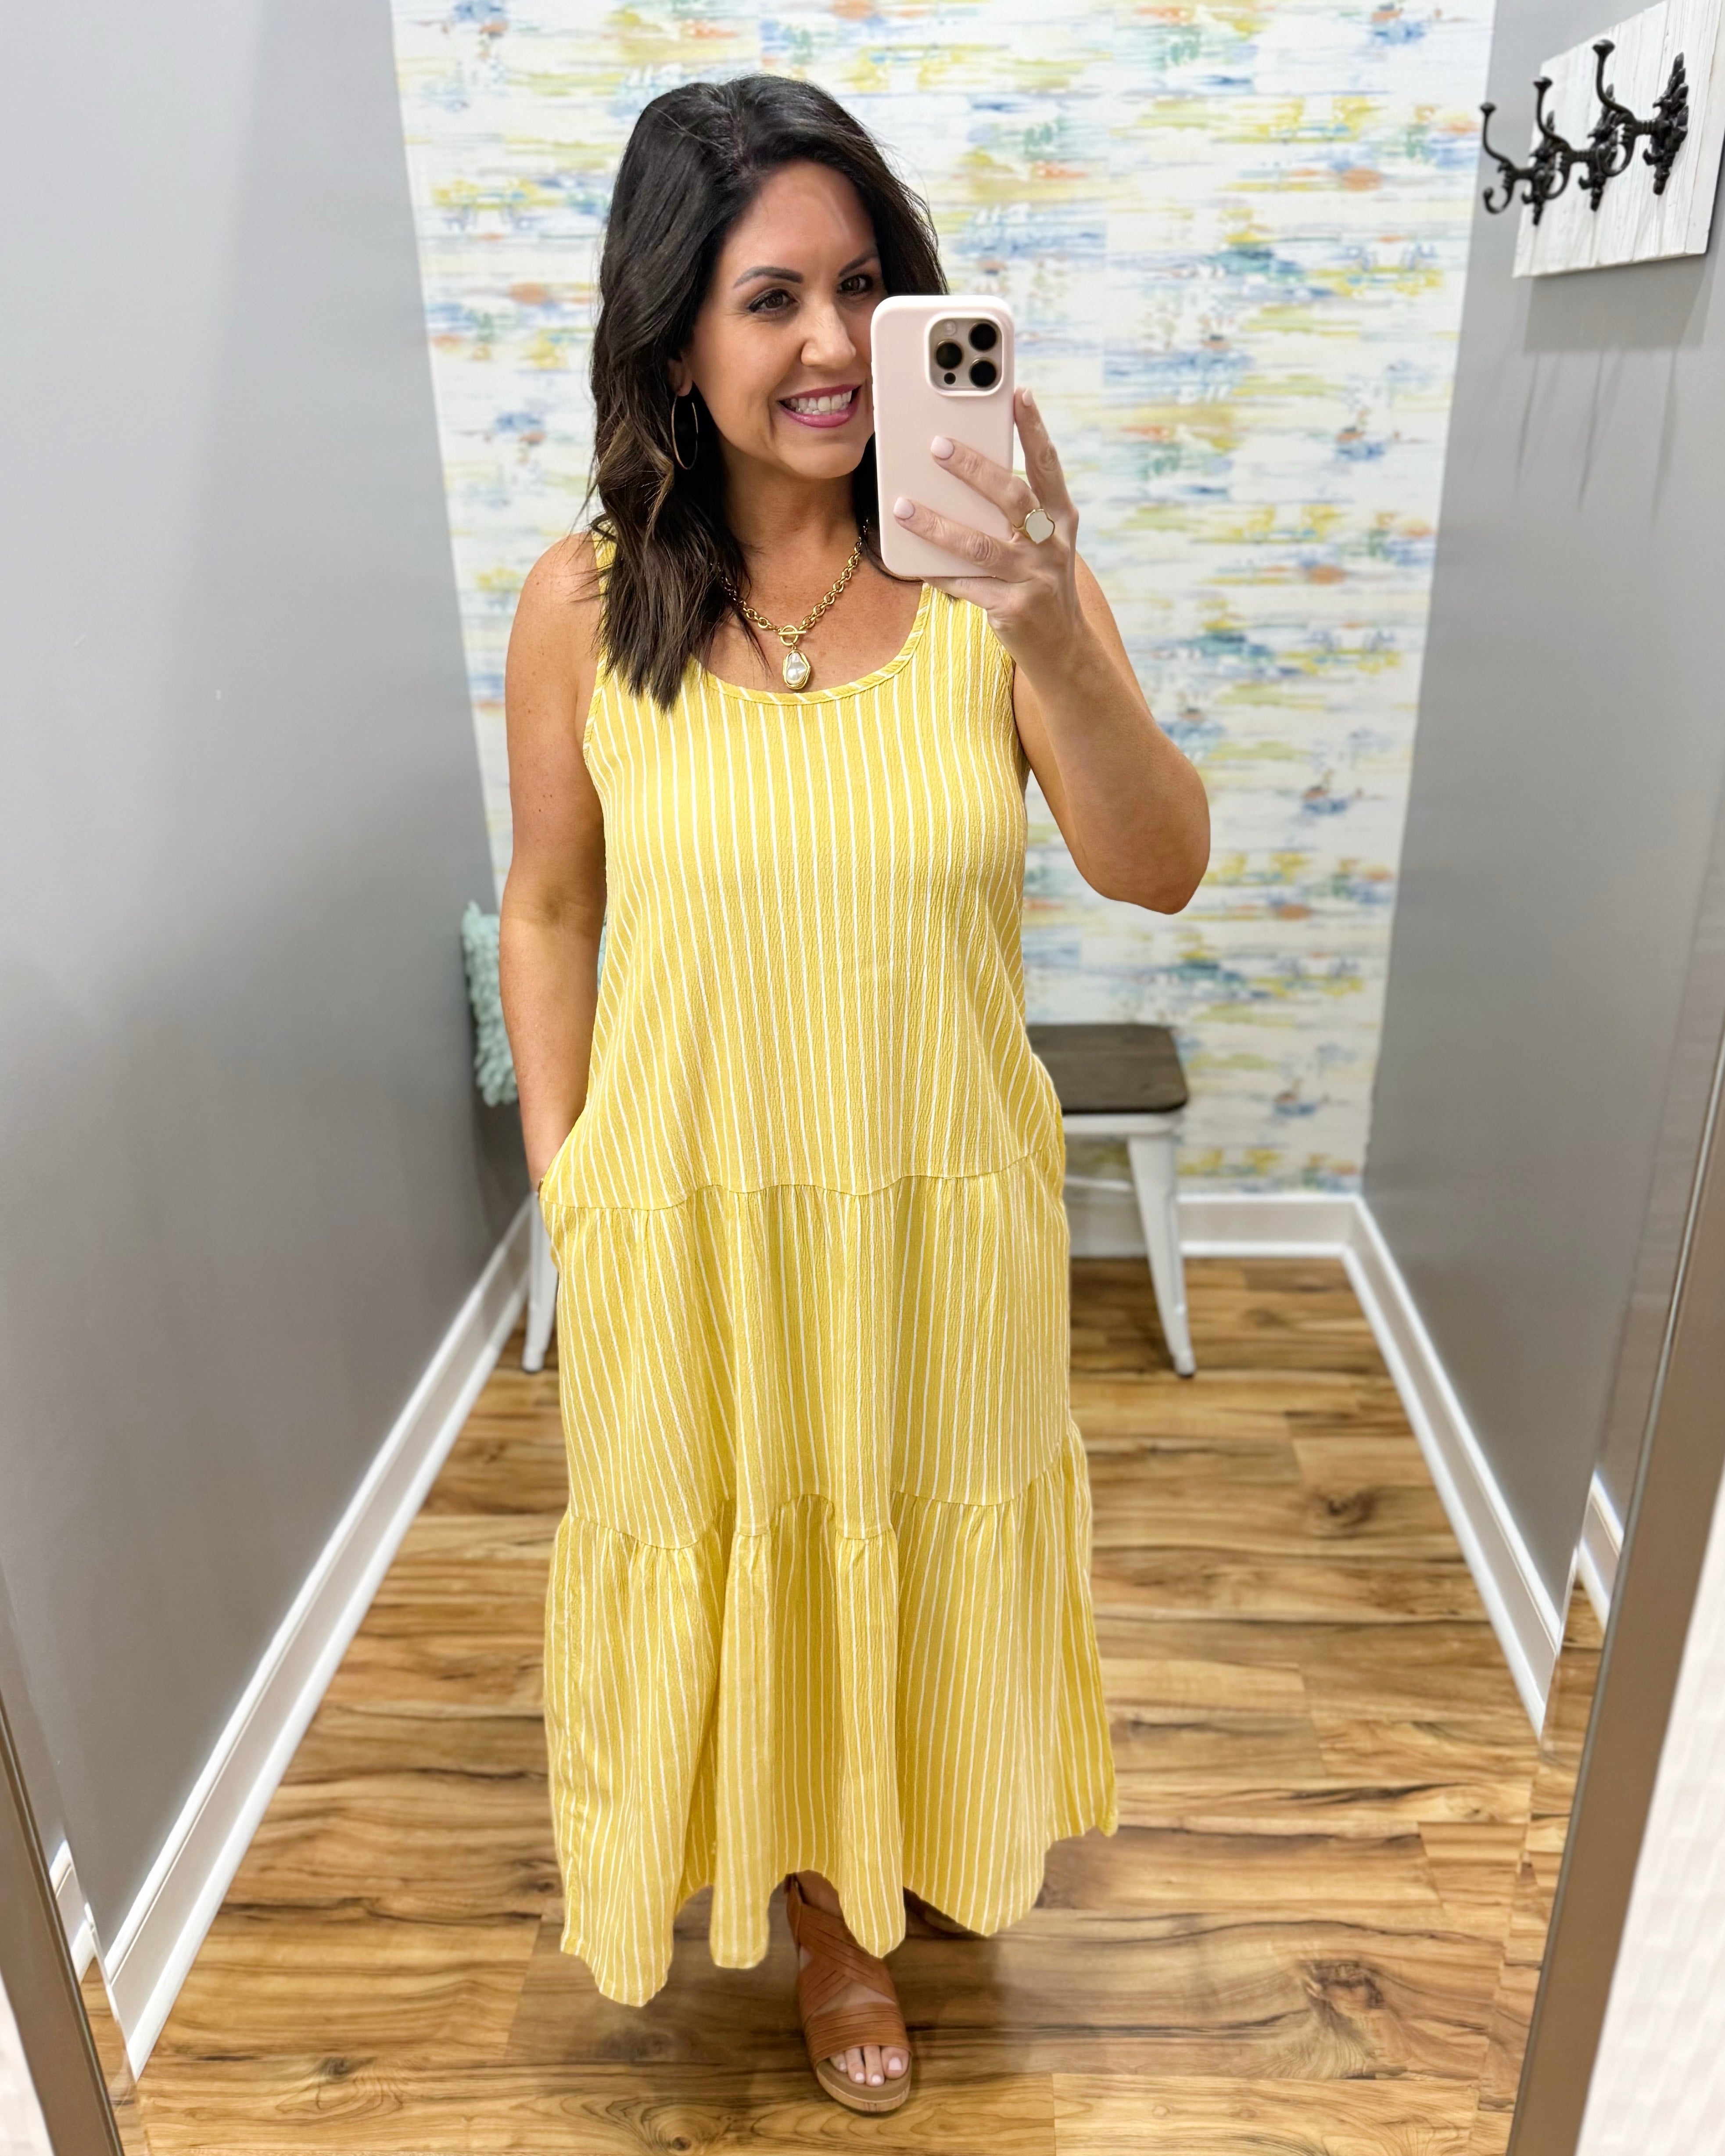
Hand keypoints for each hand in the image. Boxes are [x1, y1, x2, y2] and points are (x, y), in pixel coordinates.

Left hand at [889, 387, 1085, 671]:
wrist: (1062, 647)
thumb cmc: (1039, 581)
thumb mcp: (1039, 542)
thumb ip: (1014, 513)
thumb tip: (963, 474)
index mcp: (1061, 519)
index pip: (1048, 466)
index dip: (1035, 429)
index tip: (1019, 393)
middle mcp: (1052, 545)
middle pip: (1012, 498)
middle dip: (975, 469)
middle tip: (938, 445)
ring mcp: (1034, 578)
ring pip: (979, 545)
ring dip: (937, 525)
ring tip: (903, 507)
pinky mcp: (1012, 609)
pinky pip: (965, 585)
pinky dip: (937, 573)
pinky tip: (912, 562)